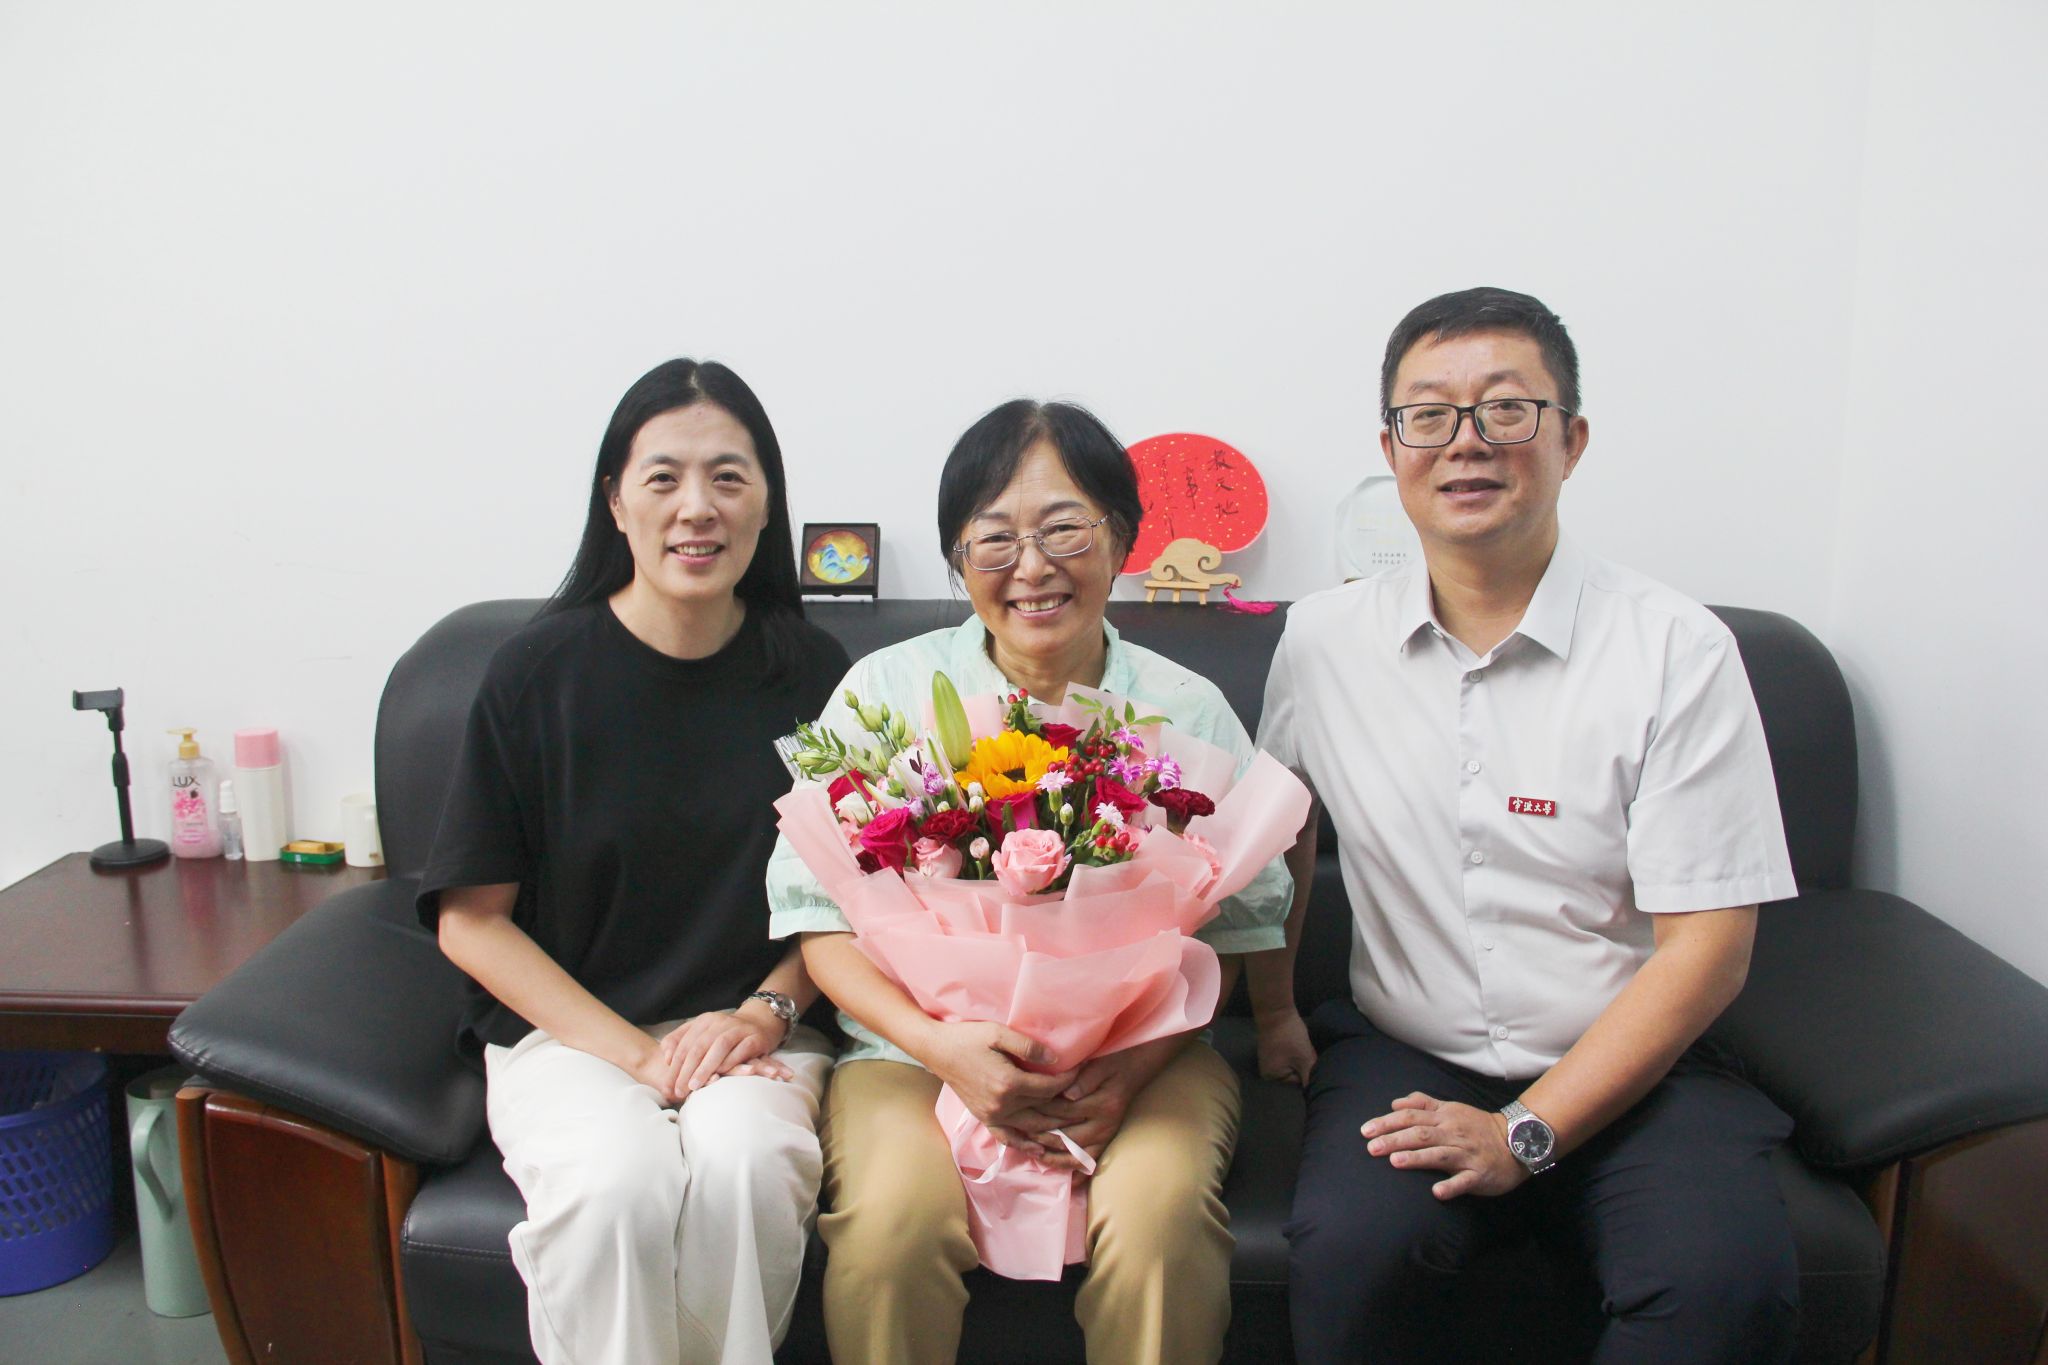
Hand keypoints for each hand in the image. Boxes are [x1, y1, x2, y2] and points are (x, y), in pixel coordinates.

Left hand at [657, 1006, 792, 1098]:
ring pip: (718, 1047)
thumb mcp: (702, 1032)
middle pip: (698, 1047)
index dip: (674, 1066)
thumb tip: (666, 1057)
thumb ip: (680, 1041)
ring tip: (695, 1086)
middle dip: (686, 1071)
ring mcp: (738, 1029)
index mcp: (703, 1021)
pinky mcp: (754, 1038)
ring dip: (705, 1068)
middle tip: (679, 1090)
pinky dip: (729, 1064)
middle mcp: (719, 1022)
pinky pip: (740, 1051)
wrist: (759, 1023)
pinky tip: (720, 1077)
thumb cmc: (725, 1035)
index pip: (684, 1044)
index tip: (668, 1086)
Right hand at [919, 1021, 1077, 1157]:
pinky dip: (1024, 1145)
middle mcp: (1002, 1104)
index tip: (1081, 1071)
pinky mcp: (984, 1118)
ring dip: (1053, 1129)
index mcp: (1008, 1083)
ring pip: (1030, 1127)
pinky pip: (1007, 1137)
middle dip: (1067, 1105)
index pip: (1049, 1088)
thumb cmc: (968, 1037)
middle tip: (1086, 1099)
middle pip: (1044, 1109)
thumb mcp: (998, 1033)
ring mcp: (992, 1115)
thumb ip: (1028, 1046)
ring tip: (1074, 1129)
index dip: (1069, 1080)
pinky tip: (1039, 1150)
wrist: (937, 1050)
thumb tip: (1056, 1059)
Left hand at [1025, 1035, 1183, 1166]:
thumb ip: (1084, 1078)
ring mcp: (1107, 1135)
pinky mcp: (1107, 1140)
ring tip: (1031, 1151)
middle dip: (1041, 1135)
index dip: (1041, 1110)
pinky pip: (1087, 1160)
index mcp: (1102, 1104)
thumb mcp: (1100, 1064)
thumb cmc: (1114, 1062)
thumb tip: (1067, 1094)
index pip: (1063, 1111)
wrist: (1136, 1069)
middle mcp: (1106, 1125)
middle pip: (1066, 1135)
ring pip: (1074, 1154)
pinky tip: (1054, 1167)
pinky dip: (1070, 1168)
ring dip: (1052, 1155)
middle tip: (1019, 1133)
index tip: (1022, 1109)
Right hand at [1255, 1007, 1315, 1086]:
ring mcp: (1267, 1061)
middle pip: (1293, 1075)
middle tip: (1305, 1055)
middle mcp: (1266, 1073)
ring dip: (1299, 1059)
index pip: (1296, 1083)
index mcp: (1271, 1078)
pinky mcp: (1270, 1051)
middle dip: (1302, 1067)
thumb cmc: (1290, 1037)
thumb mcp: (1304, 1059)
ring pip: (1291, 1066)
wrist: (1276, 1011)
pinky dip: (1293, 1053)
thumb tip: (1312, 1093)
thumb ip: (1309, 1078)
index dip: (1306, 1073)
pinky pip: (1286, 1058)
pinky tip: (1296, 1045)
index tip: (1309, 1062)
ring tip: (1301, 1049)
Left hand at [1361, 1092, 1527, 1200]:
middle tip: (1370, 1148)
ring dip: (1417, 1158)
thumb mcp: (1451, 1108)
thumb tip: (1395, 1103)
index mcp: (1445, 1117)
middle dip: (1394, 1139)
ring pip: (1439, 1154)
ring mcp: (1467, 1154)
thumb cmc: (1477, 1126)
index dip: (1387, 1122)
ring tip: (1395, 1162)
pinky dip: (1451, 1186)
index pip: (1411, 1116)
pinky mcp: (1479, 1174)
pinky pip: (1464, 1181)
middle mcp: (1453, 1133)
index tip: (1366, 1130)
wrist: (1516, 1141)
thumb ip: (1423, 1103)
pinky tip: (1436, 1193)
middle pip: (1420, 1133)